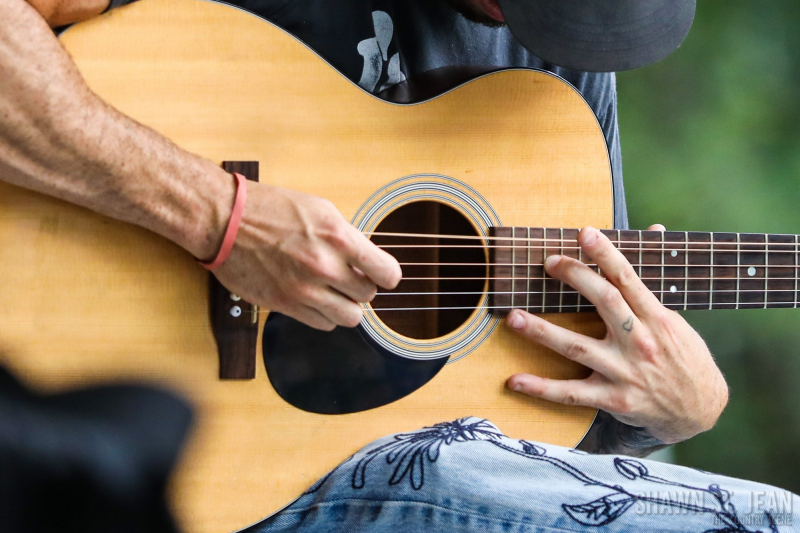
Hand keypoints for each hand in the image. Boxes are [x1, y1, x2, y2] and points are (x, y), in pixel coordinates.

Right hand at [212, 183, 401, 330]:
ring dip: (346, 306)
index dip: (387, 275)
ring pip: (350, 317)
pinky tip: (314, 298)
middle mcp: (324, 266)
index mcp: (338, 237)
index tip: (382, 274)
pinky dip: (324, 315)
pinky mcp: (285, 305)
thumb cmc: (269, 208)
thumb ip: (347, 236)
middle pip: (368, 296)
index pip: (386, 273)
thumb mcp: (320, 209)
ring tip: (333, 291)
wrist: (224, 220)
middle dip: (362, 287)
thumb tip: (368, 259)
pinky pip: (323, 324)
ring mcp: (304, 290)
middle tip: (348, 276)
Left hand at [505, 225, 728, 443]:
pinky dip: (541, 388)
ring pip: (578, 348)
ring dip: (543, 332)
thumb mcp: (676, 317)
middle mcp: (640, 342)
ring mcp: (625, 372)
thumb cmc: (683, 357)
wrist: (699, 410)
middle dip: (576, 277)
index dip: (606, 254)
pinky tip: (514, 381)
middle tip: (549, 261)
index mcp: (656, 318)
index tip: (585, 233)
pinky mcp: (614, 399)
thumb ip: (653, 276)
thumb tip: (655, 228)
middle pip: (605, 302)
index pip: (628, 278)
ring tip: (513, 317)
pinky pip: (571, 394)